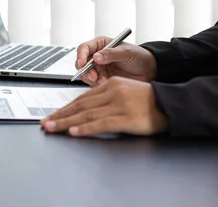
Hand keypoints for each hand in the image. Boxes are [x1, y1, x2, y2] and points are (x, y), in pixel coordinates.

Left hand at [40, 77, 167, 136]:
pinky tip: (74, 132)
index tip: (53, 115)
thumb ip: (106, 99)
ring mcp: (119, 105)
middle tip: (45, 123)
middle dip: (60, 115)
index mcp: (110, 84)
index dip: (65, 108)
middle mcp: (112, 92)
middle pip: (80, 105)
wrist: (172, 104)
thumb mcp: (125, 92)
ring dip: (66, 122)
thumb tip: (85, 111)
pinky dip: (86, 128)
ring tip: (52, 128)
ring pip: (86, 114)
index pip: (82, 98)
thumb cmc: (149, 101)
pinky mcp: (126, 118)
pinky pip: (101, 123)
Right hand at [76, 36, 156, 86]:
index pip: (84, 48)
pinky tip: (106, 82)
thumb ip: (111, 53)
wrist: (148, 71)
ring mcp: (98, 68)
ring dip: (92, 79)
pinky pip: (92, 83)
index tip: (82, 63)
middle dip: (85, 70)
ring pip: (85, 74)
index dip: (81, 55)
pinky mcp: (101, 78)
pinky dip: (97, 84)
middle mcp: (97, 56)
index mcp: (101, 44)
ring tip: (103, 80)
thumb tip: (96, 57)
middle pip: (81, 63)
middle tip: (93, 76)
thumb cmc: (139, 57)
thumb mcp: (126, 52)